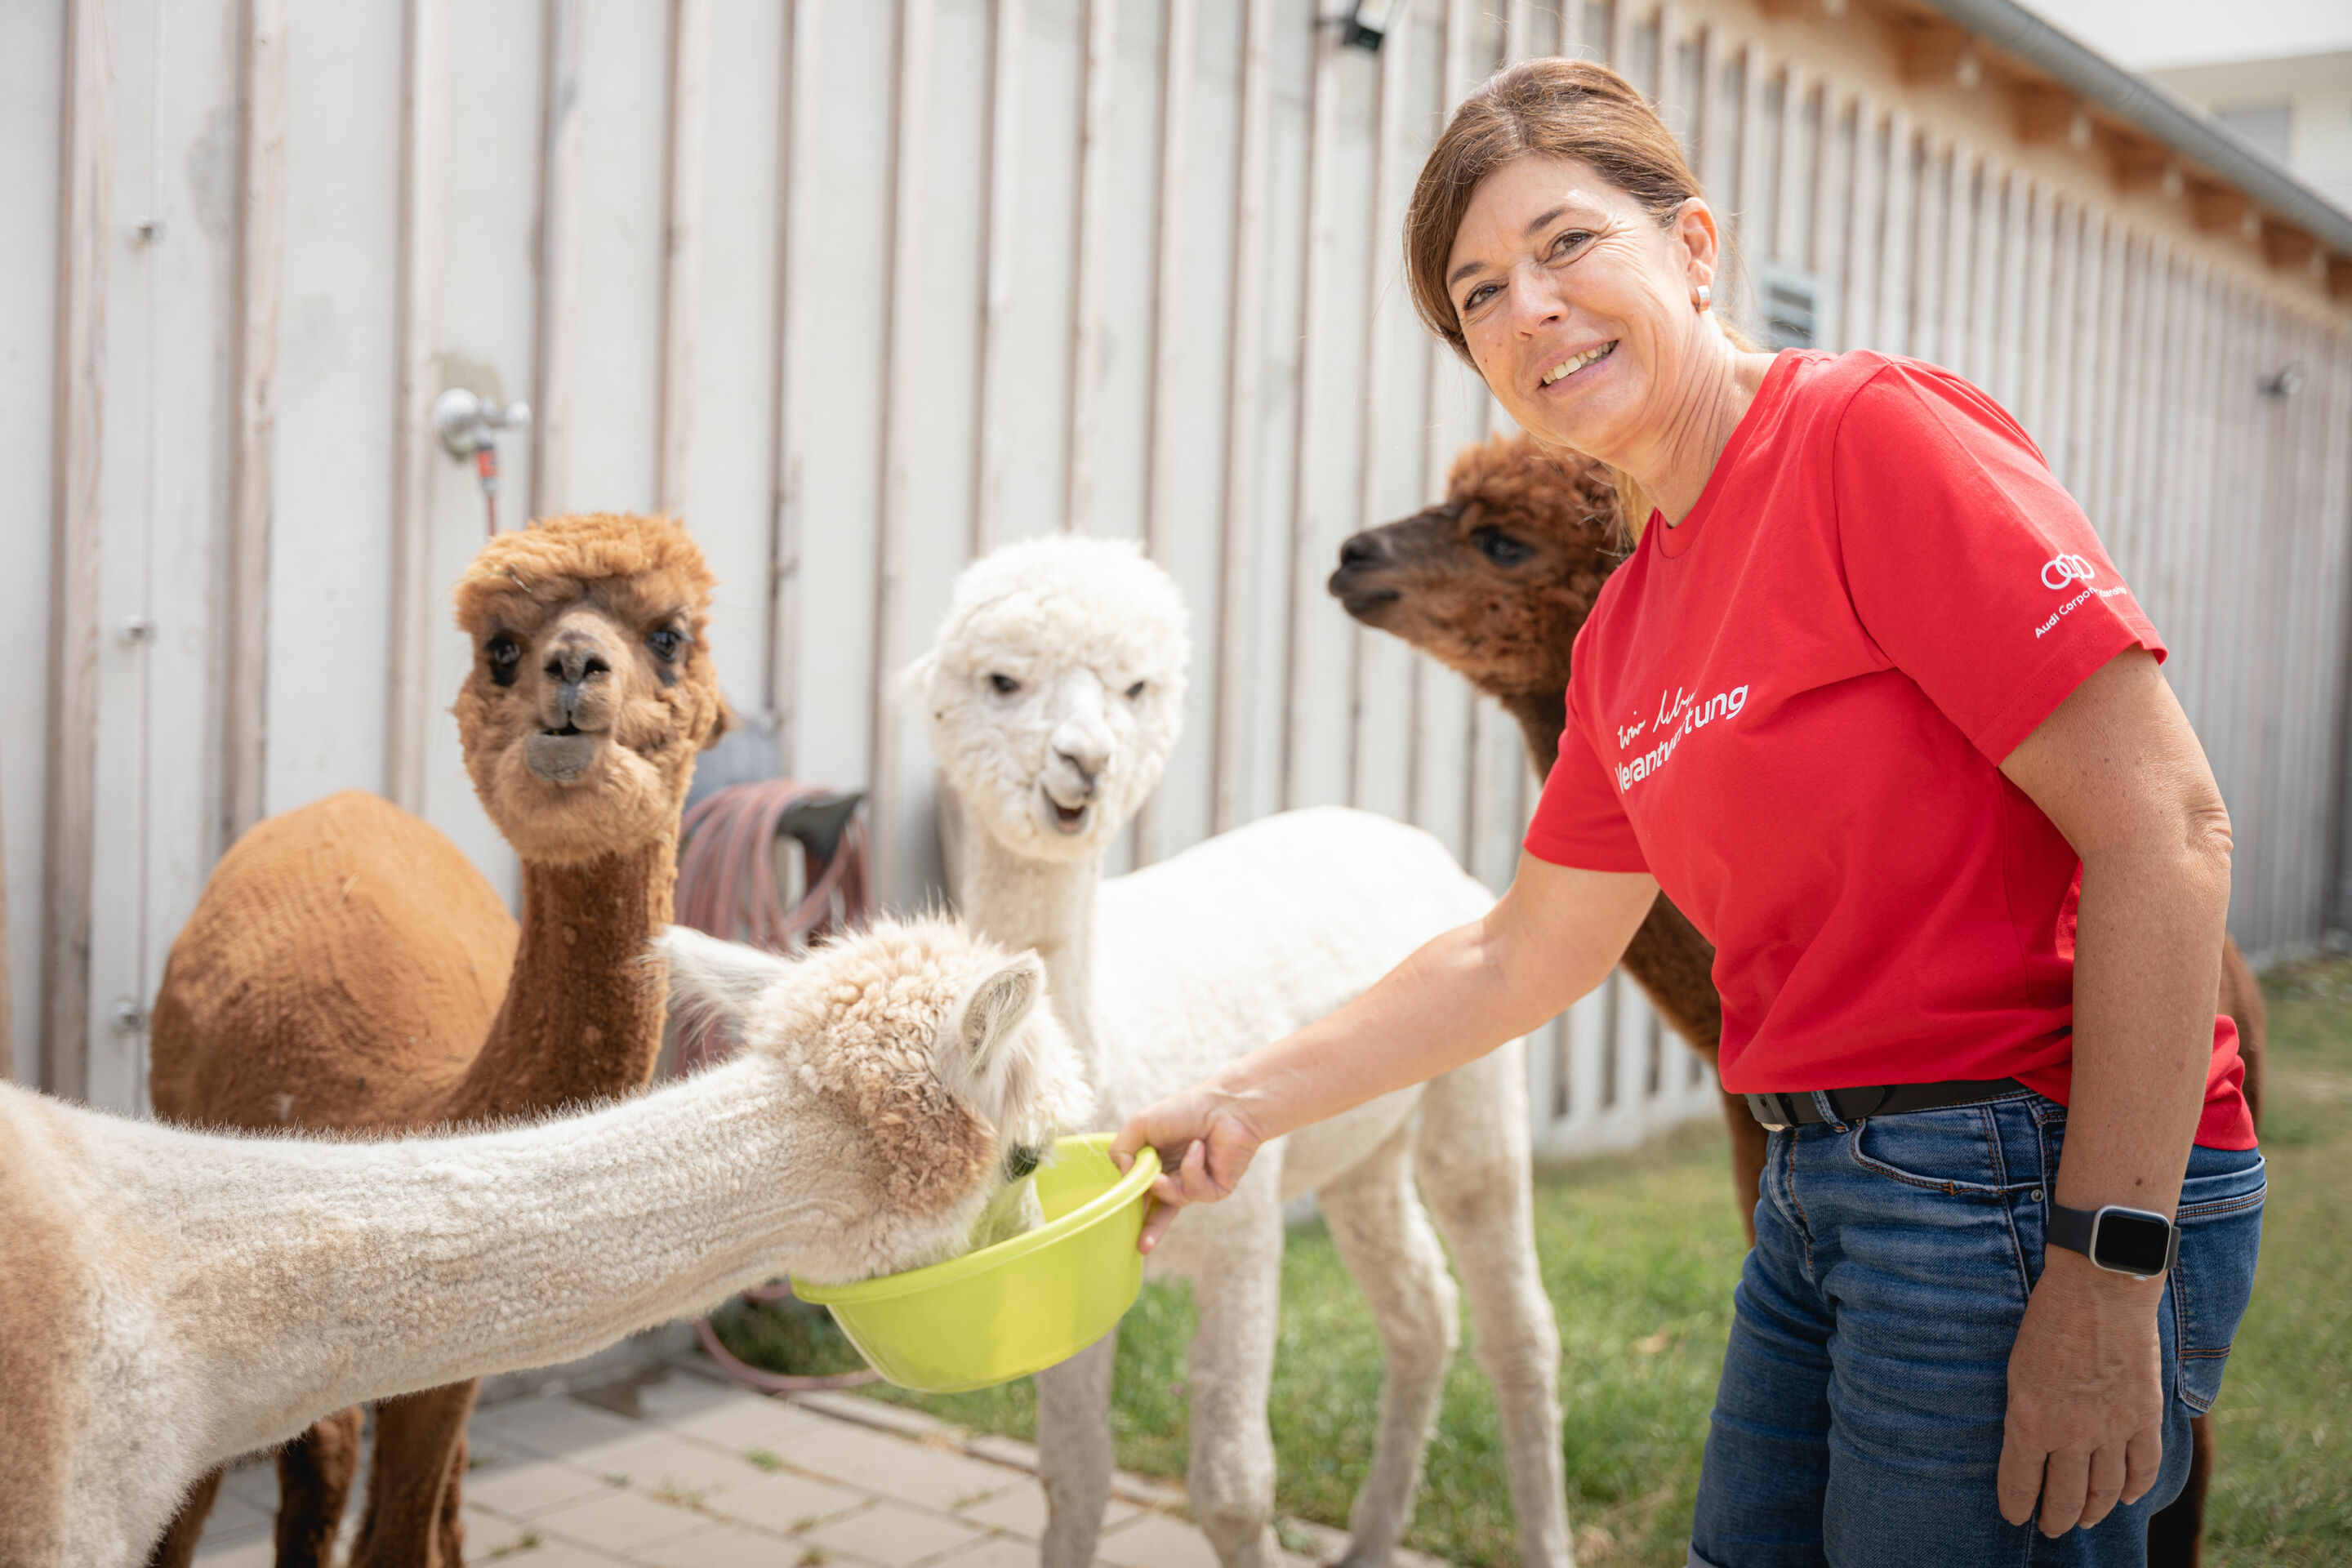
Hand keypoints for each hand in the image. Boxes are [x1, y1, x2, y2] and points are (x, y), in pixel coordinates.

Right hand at [1107, 1085, 1268, 1253]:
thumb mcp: (1140, 1125)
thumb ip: (1121, 1151)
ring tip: (1160, 1172)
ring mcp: (1196, 1183)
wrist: (1225, 1105)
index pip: (1140, 1189)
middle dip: (1149, 1228)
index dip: (1130, 1204)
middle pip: (1159, 1210)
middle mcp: (1175, 1175)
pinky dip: (1192, 1168)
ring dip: (1164, 1187)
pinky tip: (1199, 1148)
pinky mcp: (1216, 1189)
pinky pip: (1195, 1191)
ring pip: (1173, 1202)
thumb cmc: (1184, 1110)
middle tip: (1141, 1245)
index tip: (1116, 1221)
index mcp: (1157, 1161)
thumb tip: (1123, 1180)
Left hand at [1998, 1249, 2166, 1535]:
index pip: (2019, 1483)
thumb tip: (2028, 1445)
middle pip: (2064, 1497)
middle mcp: (2071, 1434)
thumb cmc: (2047, 1320)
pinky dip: (2135, 1488)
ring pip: (2104, 1491)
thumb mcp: (2017, 1369)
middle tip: (2049, 1528)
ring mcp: (2112, 1429)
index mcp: (2029, 1420)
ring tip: (2083, 1518)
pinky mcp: (2144, 1417)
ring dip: (2092, 1510)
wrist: (2099, 1290)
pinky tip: (2125, 1497)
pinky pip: (2144, 1468)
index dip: (2016, 1506)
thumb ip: (2025, 1412)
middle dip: (2054, 1518)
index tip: (2015, 1517)